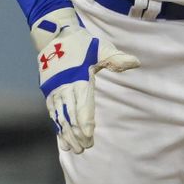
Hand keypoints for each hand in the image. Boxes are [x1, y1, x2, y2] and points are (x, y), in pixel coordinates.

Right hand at [31, 8, 139, 152]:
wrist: (54, 35)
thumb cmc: (81, 43)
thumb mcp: (101, 48)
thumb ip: (116, 59)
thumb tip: (135, 63)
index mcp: (78, 78)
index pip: (82, 105)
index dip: (85, 122)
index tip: (89, 136)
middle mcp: (64, 86)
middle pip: (70, 115)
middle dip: (76, 133)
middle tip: (84, 148)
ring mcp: (54, 90)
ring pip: (59, 116)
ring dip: (65, 133)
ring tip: (73, 148)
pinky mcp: (47, 90)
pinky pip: (52, 112)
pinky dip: (56, 126)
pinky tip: (60, 137)